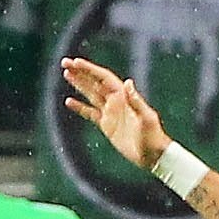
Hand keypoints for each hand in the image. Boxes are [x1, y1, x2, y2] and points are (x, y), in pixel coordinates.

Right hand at [60, 57, 173, 172]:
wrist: (152, 155)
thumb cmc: (153, 136)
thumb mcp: (146, 118)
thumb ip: (136, 101)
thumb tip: (127, 82)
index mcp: (124, 97)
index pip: (103, 78)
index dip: (89, 70)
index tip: (76, 62)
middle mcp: (116, 101)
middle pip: (94, 82)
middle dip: (80, 72)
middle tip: (65, 62)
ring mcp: (110, 113)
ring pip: (90, 94)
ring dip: (79, 84)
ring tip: (66, 74)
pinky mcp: (106, 125)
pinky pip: (90, 113)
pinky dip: (79, 107)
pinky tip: (68, 101)